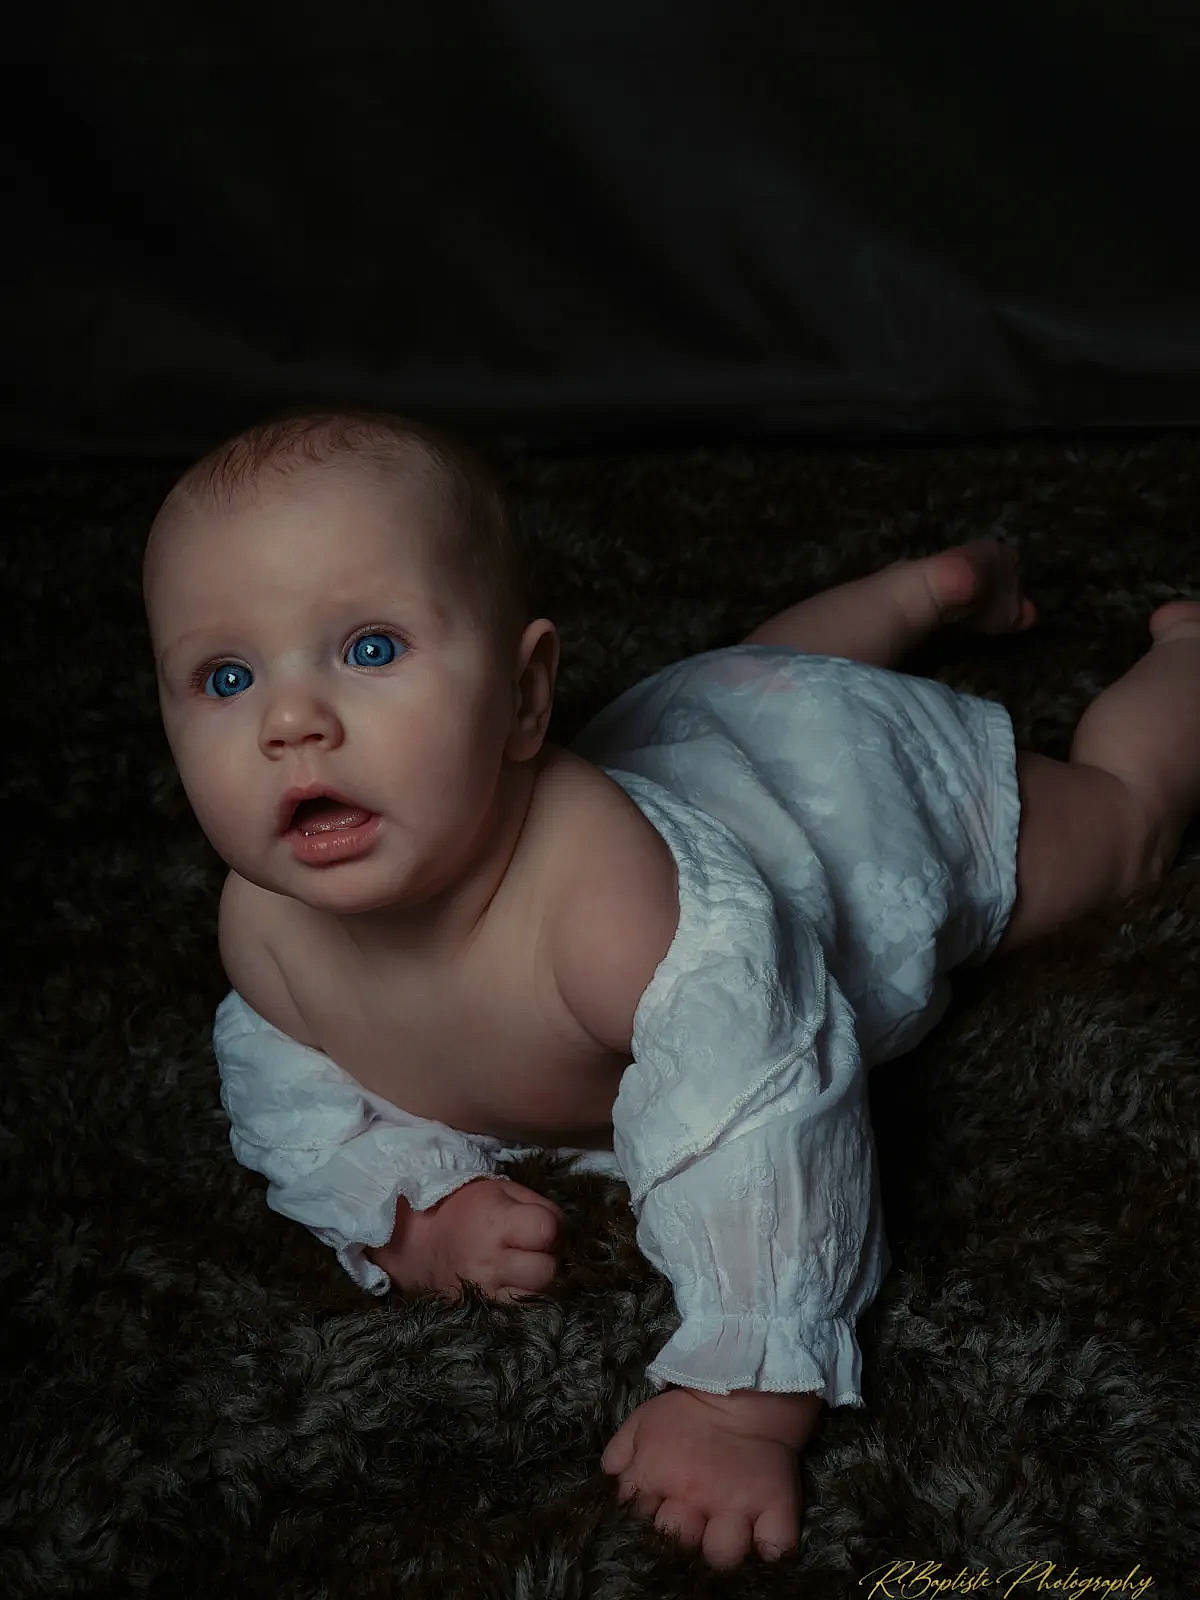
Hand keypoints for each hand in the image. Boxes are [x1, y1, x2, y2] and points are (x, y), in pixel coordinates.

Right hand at [366, 1177, 566, 1302]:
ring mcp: (482, 1291)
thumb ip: (539, 1205)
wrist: (415, 1240)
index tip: (539, 1226)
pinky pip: (514, 1315)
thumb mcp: (501, 1189)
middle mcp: (490, 1261)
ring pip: (534, 1299)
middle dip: (546, 1259)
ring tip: (523, 1270)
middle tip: (532, 1251)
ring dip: (535, 1286)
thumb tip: (565, 1231)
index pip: (547, 1230)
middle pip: (546, 1271)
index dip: (550, 1228)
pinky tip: (512, 1286)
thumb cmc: (463, 1207)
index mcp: (496, 1222)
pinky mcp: (477, 1311)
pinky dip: (520, 1302)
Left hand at [601, 1388, 805, 1568]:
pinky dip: (771, 1548)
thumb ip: (620, 1452)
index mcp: (657, 1474)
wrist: (745, 1388)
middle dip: (682, 1536)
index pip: (638, 1518)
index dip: (647, 1516)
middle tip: (694, 1519)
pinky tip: (762, 1539)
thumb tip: (611, 1482)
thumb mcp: (643, 1420)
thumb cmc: (689, 1409)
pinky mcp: (776, 1505)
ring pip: (723, 1554)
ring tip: (728, 1534)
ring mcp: (736, 1504)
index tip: (660, 1508)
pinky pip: (776, 1546)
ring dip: (724, 1549)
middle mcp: (694, 1495)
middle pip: (680, 1542)